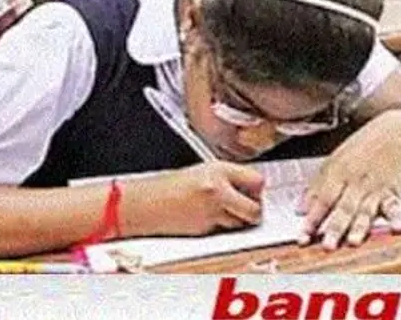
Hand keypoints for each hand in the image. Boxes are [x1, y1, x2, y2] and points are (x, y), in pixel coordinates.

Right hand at [129, 162, 263, 236]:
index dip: (258, 188)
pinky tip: (209, 218)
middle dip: (255, 210)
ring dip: (240, 220)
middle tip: (249, 206)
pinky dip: (223, 227)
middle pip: (255, 208)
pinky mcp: (204, 231)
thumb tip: (253, 186)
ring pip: (241, 223)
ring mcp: (211, 213)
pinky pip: (224, 230)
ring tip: (226, 212)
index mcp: (218, 171)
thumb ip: (230, 176)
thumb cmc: (168, 186)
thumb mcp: (203, 170)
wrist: (142, 204)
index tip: (255, 190)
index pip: (258, 181)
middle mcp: (217, 191)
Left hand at [299, 111, 400, 248]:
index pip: (322, 199)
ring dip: (360, 226)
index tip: (303, 237)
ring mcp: (375, 187)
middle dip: (335, 227)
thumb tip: (299, 209)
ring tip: (353, 241)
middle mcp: (357, 182)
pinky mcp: (393, 191)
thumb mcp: (334, 160)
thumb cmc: (363, 147)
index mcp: (339, 173)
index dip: (312, 219)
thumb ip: (316, 186)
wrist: (395, 133)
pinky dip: (396, 216)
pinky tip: (396, 227)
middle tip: (327, 246)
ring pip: (366, 209)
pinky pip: (395, 205)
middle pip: (344, 207)